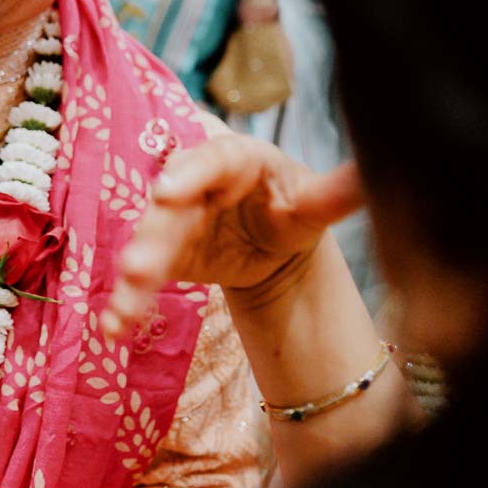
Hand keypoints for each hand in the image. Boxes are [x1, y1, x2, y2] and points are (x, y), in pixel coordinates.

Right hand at [102, 133, 362, 335]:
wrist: (272, 238)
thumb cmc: (291, 205)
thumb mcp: (314, 201)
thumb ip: (336, 194)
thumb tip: (373, 175)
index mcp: (236, 159)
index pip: (212, 160)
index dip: (187, 174)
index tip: (165, 192)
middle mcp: (195, 183)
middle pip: (170, 207)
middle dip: (152, 236)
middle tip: (136, 265)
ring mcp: (174, 219)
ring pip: (149, 242)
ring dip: (134, 273)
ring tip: (123, 306)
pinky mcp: (162, 254)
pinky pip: (141, 276)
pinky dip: (126, 301)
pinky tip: (114, 327)